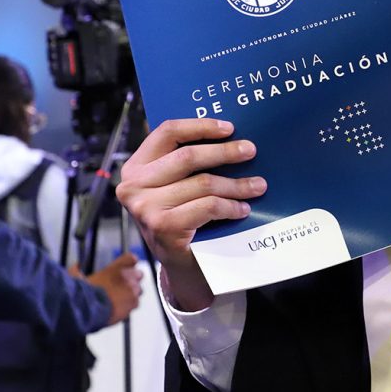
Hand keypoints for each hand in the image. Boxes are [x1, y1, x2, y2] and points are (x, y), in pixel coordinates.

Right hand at [77, 251, 142, 325]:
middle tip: (121, 288)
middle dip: (132, 280)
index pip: (131, 258)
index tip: (124, 269)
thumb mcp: (76, 277)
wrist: (87, 310)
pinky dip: (128, 307)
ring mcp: (132, 290)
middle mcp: (128, 276)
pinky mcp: (134, 303)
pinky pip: (135, 304)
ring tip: (118, 301)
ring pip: (138, 291)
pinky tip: (118, 310)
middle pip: (138, 275)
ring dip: (130, 294)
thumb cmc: (82, 293)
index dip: (128, 264)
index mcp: (116, 267)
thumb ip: (77, 269)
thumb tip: (76, 265)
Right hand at [115, 119, 263, 310]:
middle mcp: (133, 186)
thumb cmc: (183, 217)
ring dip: (236, 184)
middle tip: (251, 150)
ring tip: (258, 186)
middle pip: (188, 156)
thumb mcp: (177, 185)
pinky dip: (231, 206)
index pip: (167, 132)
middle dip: (225, 152)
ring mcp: (144, 208)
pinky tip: (242, 208)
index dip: (199, 126)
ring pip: (203, 183)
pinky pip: (208, 206)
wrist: (180, 265)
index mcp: (135, 167)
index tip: (229, 128)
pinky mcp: (163, 227)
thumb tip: (232, 136)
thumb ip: (188, 163)